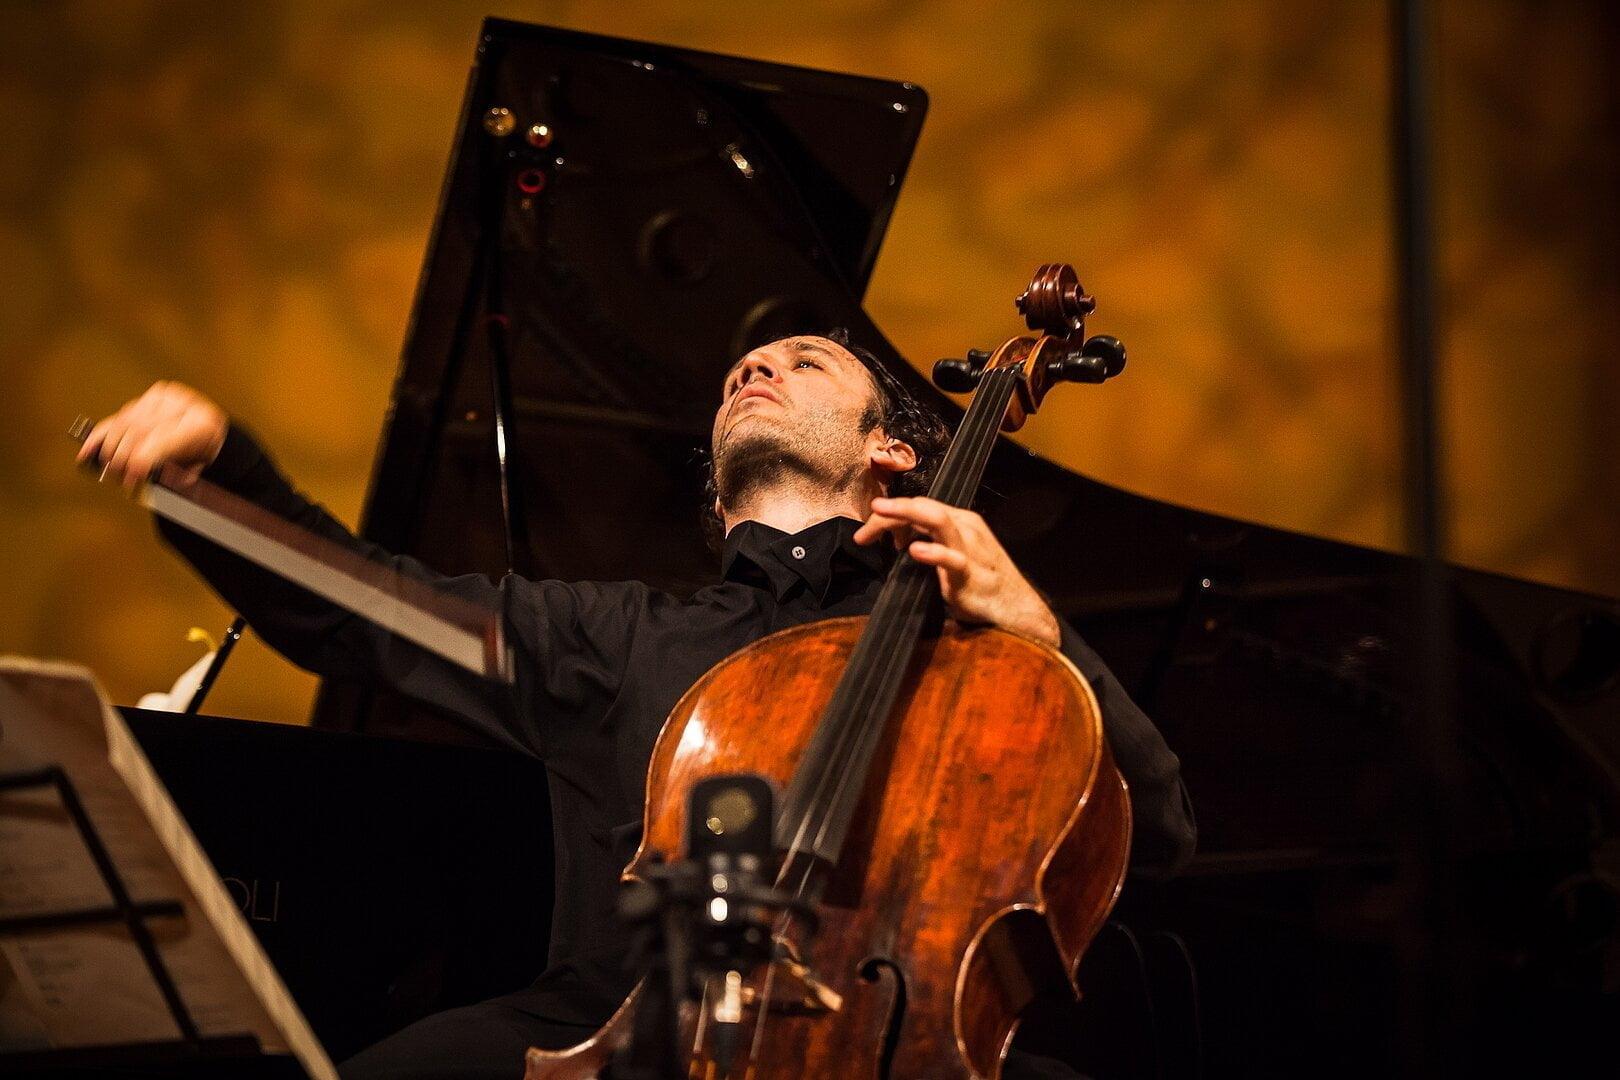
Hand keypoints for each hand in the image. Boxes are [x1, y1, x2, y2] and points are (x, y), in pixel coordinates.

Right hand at [76, 381, 227, 491]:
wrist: (219, 438)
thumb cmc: (205, 459)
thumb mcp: (196, 471)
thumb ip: (170, 474)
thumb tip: (137, 476)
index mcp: (200, 424)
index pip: (161, 437)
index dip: (141, 458)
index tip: (131, 478)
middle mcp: (183, 405)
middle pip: (139, 428)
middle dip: (124, 457)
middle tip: (119, 479)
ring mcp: (166, 398)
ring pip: (126, 421)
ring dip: (111, 448)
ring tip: (109, 470)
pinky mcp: (152, 397)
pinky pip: (122, 416)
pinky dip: (101, 435)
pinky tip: (86, 452)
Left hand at [853, 496, 1060, 646]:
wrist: (1016, 607)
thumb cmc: (981, 582)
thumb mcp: (951, 556)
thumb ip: (928, 543)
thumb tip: (898, 537)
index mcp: (959, 520)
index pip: (920, 506)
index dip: (891, 515)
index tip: (866, 533)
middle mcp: (965, 527)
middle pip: (923, 508)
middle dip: (891, 511)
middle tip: (864, 523)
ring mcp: (969, 548)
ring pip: (937, 521)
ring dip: (906, 514)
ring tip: (880, 514)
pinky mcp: (972, 573)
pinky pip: (953, 559)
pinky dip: (934, 553)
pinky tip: (914, 551)